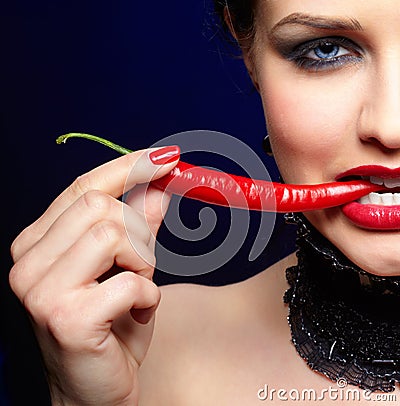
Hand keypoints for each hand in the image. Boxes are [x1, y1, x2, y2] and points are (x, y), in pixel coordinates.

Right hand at [9, 146, 179, 404]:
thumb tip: (157, 190)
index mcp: (39, 243)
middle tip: (143, 263)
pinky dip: (148, 296)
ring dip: (143, 262)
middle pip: (100, 205)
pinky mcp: (65, 318)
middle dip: (139, 229)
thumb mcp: (128, 269)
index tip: (166, 157)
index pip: (83, 186)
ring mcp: (41, 289)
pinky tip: (138, 314)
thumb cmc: (110, 328)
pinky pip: (130, 282)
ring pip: (114, 234)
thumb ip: (140, 228)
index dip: (128, 167)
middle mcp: (29, 261)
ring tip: (137, 290)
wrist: (94, 391)